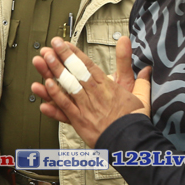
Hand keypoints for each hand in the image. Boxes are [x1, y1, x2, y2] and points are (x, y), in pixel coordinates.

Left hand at [29, 36, 151, 147]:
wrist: (132, 141)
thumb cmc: (134, 119)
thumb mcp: (139, 92)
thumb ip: (134, 75)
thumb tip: (143, 61)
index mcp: (108, 87)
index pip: (88, 66)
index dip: (75, 53)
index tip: (64, 43)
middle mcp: (95, 95)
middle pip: (76, 72)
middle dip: (62, 57)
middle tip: (51, 45)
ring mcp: (86, 108)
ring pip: (67, 86)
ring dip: (54, 72)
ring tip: (42, 60)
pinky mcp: (80, 122)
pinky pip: (65, 107)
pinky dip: (54, 97)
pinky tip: (44, 87)